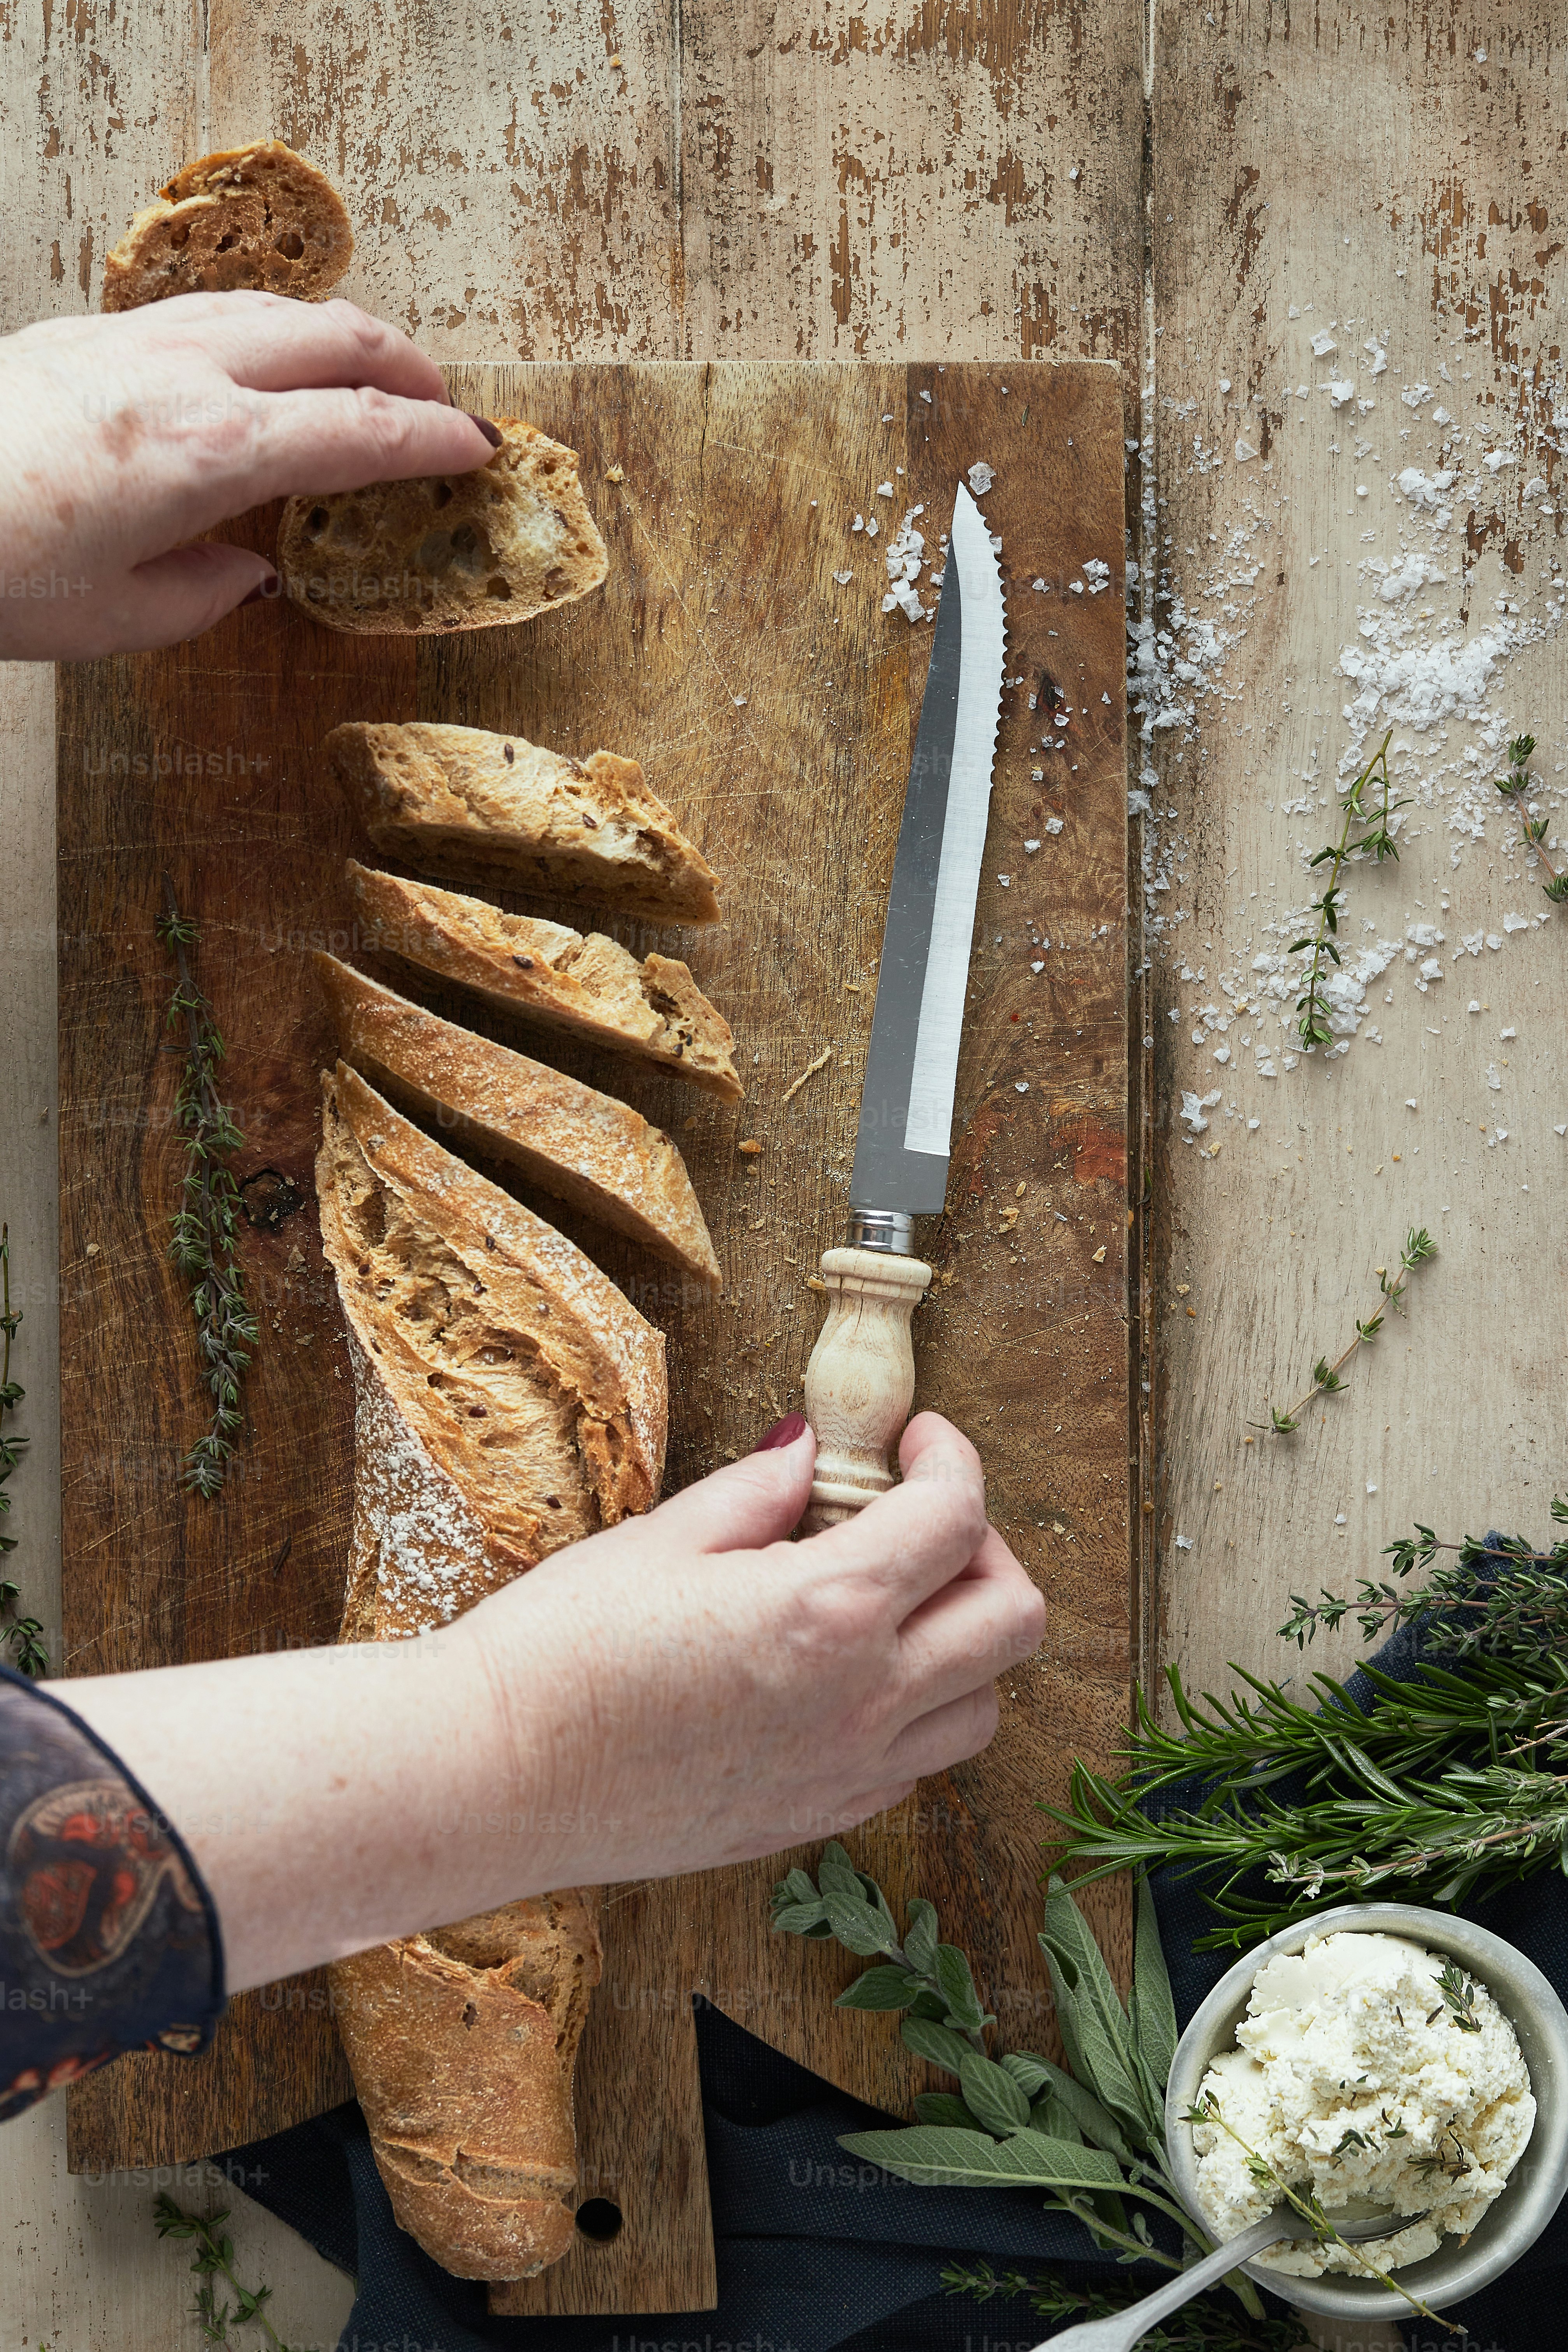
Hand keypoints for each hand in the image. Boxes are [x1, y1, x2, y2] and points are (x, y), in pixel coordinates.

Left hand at [0, 292, 495, 657]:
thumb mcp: (119, 616)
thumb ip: (206, 593)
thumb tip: (251, 577)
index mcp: (212, 451)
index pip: (359, 431)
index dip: (433, 439)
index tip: (478, 449)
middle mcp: (184, 377)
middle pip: (332, 338)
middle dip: (405, 365)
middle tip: (441, 403)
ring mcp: (133, 343)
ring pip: (271, 310)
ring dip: (338, 336)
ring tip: (369, 372)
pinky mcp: (86, 336)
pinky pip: (207, 314)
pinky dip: (266, 332)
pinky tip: (264, 363)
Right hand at [63, 1413, 1042, 1989]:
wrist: (491, 1780)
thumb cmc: (557, 1651)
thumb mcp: (660, 1539)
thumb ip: (758, 1493)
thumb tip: (809, 1449)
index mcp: (829, 1611)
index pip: (956, 1517)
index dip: (951, 1457)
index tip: (917, 1439)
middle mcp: (861, 1700)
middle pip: (1012, 1619)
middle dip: (983, 1548)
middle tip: (917, 1517)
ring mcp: (845, 1773)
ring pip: (982, 1704)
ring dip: (962, 1641)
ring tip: (890, 1602)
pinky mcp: (813, 1820)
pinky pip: (916, 1765)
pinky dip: (912, 1711)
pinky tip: (844, 1675)